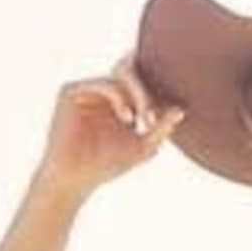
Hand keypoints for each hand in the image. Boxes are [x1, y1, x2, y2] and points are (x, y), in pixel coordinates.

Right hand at [37, 55, 181, 200]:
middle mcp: (102, 89)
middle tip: (155, 113)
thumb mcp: (143, 147)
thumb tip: (181, 110)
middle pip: (134, 70)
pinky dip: (119, 97)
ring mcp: (86, 88)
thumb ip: (161, 128)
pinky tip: (128, 117)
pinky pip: (103, 83)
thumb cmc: (107, 164)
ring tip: (145, 117)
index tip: (170, 112)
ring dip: (139, 94)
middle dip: (149, 89)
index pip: (144, 80)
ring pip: (121, 75)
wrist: (75, 180)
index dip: (160, 90)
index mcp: (120, 98)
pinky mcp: (70, 90)